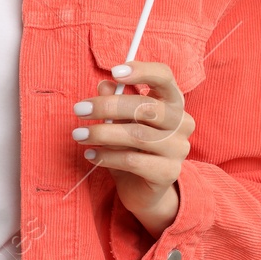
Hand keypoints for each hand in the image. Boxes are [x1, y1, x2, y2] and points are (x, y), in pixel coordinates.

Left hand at [71, 61, 193, 238]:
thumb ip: (114, 101)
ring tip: (79, 134)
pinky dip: (107, 157)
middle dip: (108, 106)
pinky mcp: (169, 173)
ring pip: (137, 135)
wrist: (141, 188)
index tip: (113, 71)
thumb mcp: (119, 121)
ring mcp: (179, 148)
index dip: (141, 71)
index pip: (164, 76)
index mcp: (173, 101)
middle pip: (146, 107)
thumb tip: (104, 85)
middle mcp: (182, 122)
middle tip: (79, 109)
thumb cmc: (131, 147)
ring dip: (102, 133)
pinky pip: (133, 161)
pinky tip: (90, 155)